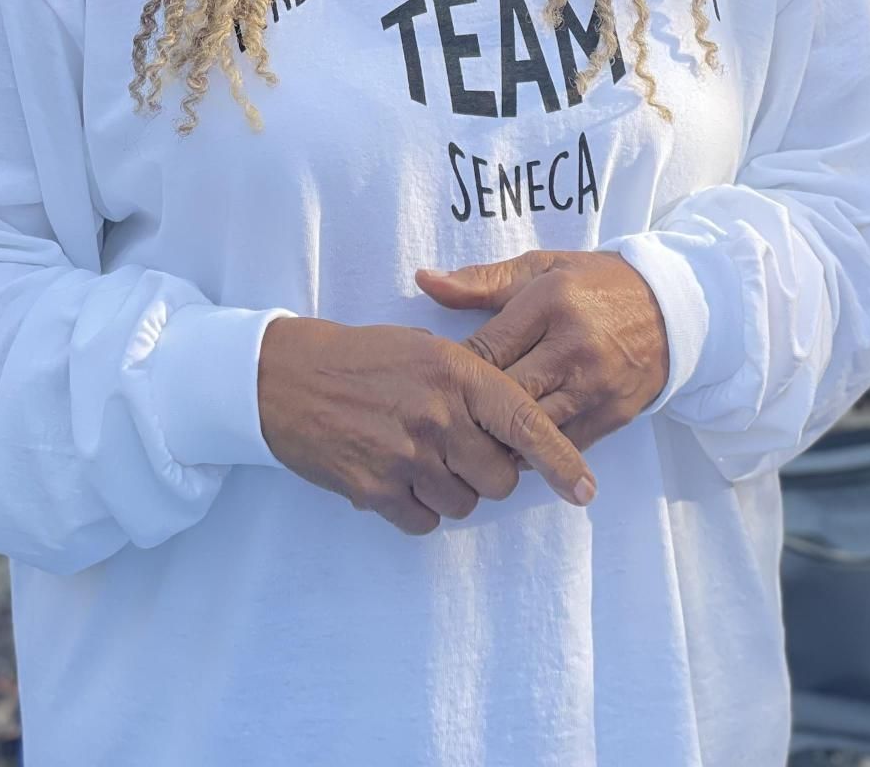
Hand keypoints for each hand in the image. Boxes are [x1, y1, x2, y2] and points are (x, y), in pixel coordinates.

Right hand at [256, 314, 596, 535]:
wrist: (284, 376)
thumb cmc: (359, 357)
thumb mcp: (421, 347)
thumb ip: (470, 381)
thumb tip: (511, 426)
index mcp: (456, 372)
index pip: (526, 424)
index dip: (562, 462)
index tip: (584, 491)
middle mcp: (438, 415)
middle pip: (500, 480)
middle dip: (489, 474)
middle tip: (458, 452)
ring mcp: (406, 455)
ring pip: (463, 504)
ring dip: (449, 490)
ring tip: (415, 455)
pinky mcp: (377, 490)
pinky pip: (424, 522)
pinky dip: (416, 507)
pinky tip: (393, 475)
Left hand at [415, 251, 669, 452]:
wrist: (671, 308)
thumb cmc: (591, 284)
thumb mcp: (539, 267)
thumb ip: (480, 280)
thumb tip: (424, 280)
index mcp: (550, 303)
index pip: (487, 349)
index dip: (455, 371)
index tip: (435, 382)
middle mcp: (574, 348)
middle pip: (507, 395)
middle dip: (472, 411)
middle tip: (442, 421)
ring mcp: (597, 386)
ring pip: (534, 429)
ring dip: (500, 440)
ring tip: (468, 443)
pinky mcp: (614, 416)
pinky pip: (563, 446)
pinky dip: (534, 453)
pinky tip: (509, 450)